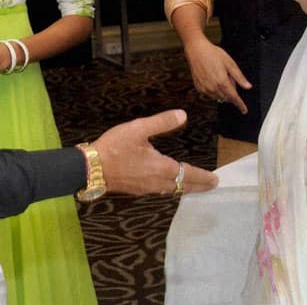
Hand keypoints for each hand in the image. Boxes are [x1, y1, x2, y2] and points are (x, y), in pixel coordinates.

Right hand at [92, 110, 217, 194]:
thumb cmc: (114, 147)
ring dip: (186, 188)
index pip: (189, 174)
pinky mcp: (137, 190)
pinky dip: (172, 189)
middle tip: (211, 186)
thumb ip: (162, 122)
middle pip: (184, 186)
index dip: (203, 177)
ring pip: (172, 190)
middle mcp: (158, 182)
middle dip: (199, 186)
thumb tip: (183, 115)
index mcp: (162, 168)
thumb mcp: (138, 129)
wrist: (90, 168)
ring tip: (194, 185)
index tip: (215, 179)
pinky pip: (161, 191)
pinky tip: (168, 185)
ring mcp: (147, 189)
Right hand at [184, 38, 249, 112]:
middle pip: (226, 98)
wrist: (196, 50)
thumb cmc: (213, 54)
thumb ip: (239, 77)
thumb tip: (248, 86)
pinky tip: (212, 78)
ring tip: (219, 76)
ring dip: (222, 91)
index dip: (240, 105)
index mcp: (222, 82)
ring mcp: (204, 88)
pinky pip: (209, 94)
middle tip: (228, 77)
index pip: (234, 98)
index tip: (244, 110)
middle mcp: (213, 87)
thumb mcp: (230, 63)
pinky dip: (214, 90)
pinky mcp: (198, 88)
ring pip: (218, 97)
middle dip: (230, 91)